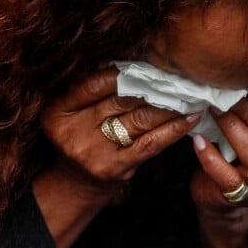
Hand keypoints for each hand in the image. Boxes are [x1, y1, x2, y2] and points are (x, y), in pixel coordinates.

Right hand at [35, 68, 198, 247]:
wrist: (75, 184)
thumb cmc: (79, 138)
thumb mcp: (72, 112)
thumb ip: (91, 91)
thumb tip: (133, 64)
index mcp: (58, 112)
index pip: (93, 84)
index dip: (121, 72)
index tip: (146, 63)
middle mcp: (73, 132)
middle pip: (120, 100)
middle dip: (152, 86)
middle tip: (175, 74)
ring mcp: (94, 152)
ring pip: (139, 119)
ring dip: (168, 105)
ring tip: (188, 93)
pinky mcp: (116, 168)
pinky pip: (150, 143)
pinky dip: (173, 129)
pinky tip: (190, 118)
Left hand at [191, 94, 247, 247]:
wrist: (226, 199)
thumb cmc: (241, 156)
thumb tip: (245, 77)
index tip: (237, 83)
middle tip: (223, 96)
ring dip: (233, 131)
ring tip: (212, 112)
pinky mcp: (241, 197)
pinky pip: (227, 178)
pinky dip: (211, 158)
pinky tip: (199, 141)